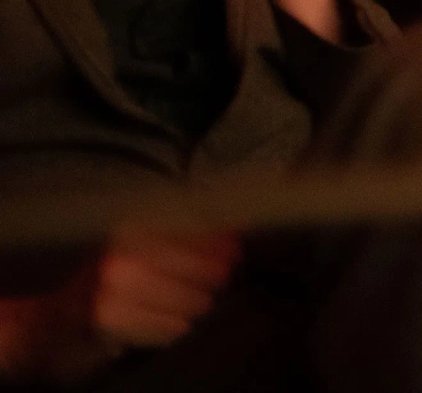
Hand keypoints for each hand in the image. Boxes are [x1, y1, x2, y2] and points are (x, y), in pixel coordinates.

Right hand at [0, 229, 239, 379]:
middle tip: (216, 282)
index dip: (221, 242)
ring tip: (186, 306)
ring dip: (195, 306)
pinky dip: (173, 329)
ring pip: (190, 300)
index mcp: (131, 231)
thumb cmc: (101, 287)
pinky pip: (169, 327)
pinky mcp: (109, 319)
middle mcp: (123, 253)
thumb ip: (180, 243)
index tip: (238, 247)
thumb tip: (235, 236)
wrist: (45, 326)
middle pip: (201, 268)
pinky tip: (166, 325)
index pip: (194, 232)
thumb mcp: (134, 254)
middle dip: (213, 278)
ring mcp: (114, 287)